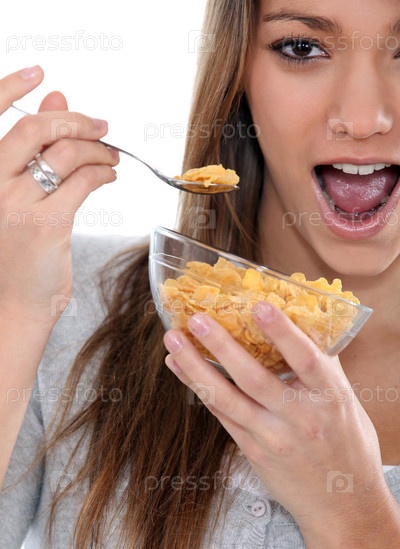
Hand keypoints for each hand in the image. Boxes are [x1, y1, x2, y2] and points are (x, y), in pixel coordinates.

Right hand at [0, 66, 118, 328]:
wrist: (13, 306)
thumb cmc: (16, 255)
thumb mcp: (16, 198)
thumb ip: (33, 151)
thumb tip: (55, 97)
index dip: (12, 87)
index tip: (41, 73)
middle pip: (36, 129)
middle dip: (75, 120)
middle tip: (100, 126)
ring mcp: (17, 204)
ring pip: (66, 154)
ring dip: (97, 150)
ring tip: (111, 157)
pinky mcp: (47, 224)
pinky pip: (83, 182)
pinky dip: (103, 173)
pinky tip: (109, 176)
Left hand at [163, 301, 386, 531]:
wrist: (341, 505)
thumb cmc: (346, 444)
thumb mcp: (345, 400)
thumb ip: (322, 364)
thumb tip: (300, 321)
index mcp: (329, 397)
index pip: (305, 359)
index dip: (282, 331)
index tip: (258, 305)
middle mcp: (299, 418)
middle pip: (254, 378)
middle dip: (221, 345)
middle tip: (195, 318)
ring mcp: (272, 437)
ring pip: (227, 398)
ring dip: (196, 367)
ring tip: (173, 341)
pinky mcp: (252, 451)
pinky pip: (221, 415)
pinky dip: (199, 389)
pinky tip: (180, 368)